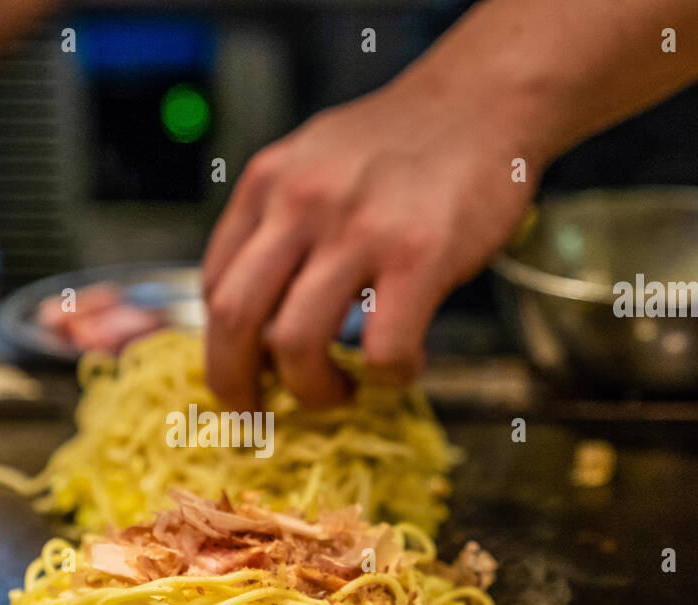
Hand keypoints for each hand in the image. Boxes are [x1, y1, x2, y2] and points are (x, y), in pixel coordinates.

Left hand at [202, 80, 537, 410]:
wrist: (483, 99)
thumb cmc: (400, 142)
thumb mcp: (312, 159)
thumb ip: (277, 221)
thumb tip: (253, 304)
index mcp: (267, 185)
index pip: (213, 283)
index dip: (223, 343)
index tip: (245, 369)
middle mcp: (300, 204)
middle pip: (233, 317)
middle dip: (236, 383)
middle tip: (258, 411)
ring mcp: (359, 230)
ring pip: (296, 344)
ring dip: (313, 391)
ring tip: (340, 393)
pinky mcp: (419, 256)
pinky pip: (383, 349)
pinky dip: (388, 377)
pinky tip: (401, 368)